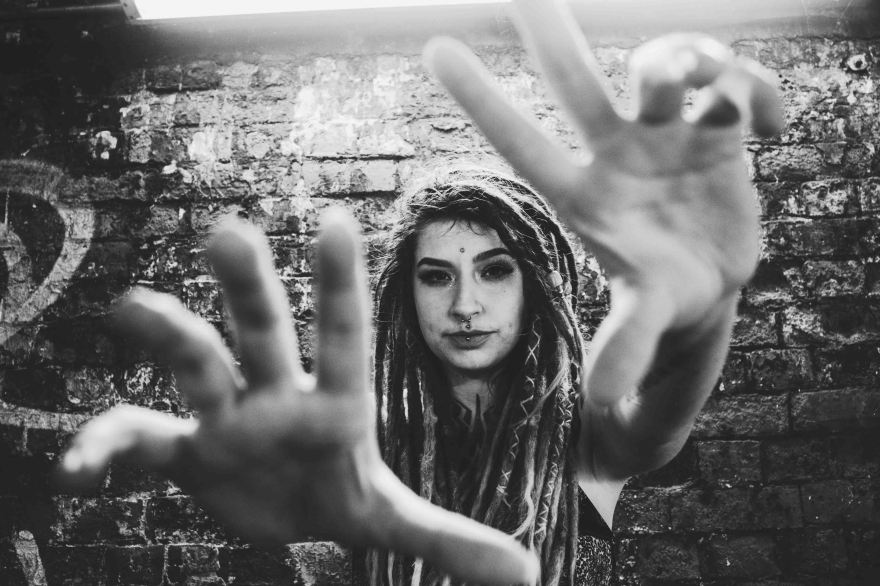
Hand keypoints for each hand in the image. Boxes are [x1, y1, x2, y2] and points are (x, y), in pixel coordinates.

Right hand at [57, 211, 537, 585]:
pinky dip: (107, 449)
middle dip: (246, 284)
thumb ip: (449, 541)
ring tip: (132, 306)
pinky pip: (138, 439)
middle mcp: (274, 392)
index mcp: (330, 401)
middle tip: (230, 231)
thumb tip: (532, 575)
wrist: (281, 514)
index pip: (339, 333)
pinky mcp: (181, 449)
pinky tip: (77, 472)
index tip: (335, 219)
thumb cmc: (340, 495)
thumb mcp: (390, 520)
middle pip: (260, 328)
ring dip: (165, 334)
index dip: (337, 282)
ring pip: (193, 361)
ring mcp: (223, 415)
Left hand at [424, 0, 781, 407]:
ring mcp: (664, 136)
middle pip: (575, 80)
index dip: (482, 98)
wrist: (711, 281)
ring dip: (684, 60)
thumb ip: (626, 348)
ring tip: (714, 87)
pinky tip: (774, 125)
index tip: (433, 48)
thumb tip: (601, 401)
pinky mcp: (716, 131)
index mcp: (581, 193)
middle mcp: (615, 152)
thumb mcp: (644, 319)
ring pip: (662, 69)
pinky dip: (753, 91)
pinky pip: (733, 87)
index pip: (522, 140)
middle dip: (551, 31)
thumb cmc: (662, 298)